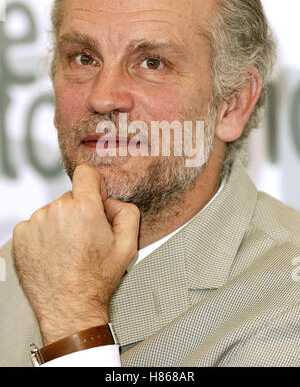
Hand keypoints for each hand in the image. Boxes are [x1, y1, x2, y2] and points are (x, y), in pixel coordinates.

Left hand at [13, 164, 139, 344]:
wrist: (69, 307)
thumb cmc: (94, 280)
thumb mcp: (128, 245)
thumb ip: (127, 212)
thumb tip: (113, 201)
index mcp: (84, 209)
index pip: (86, 173)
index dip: (95, 186)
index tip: (95, 199)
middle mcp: (57, 211)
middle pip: (71, 196)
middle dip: (79, 210)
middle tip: (85, 236)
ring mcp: (36, 222)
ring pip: (53, 210)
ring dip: (61, 223)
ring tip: (69, 248)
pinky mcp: (21, 235)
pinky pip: (37, 223)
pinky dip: (45, 234)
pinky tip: (55, 252)